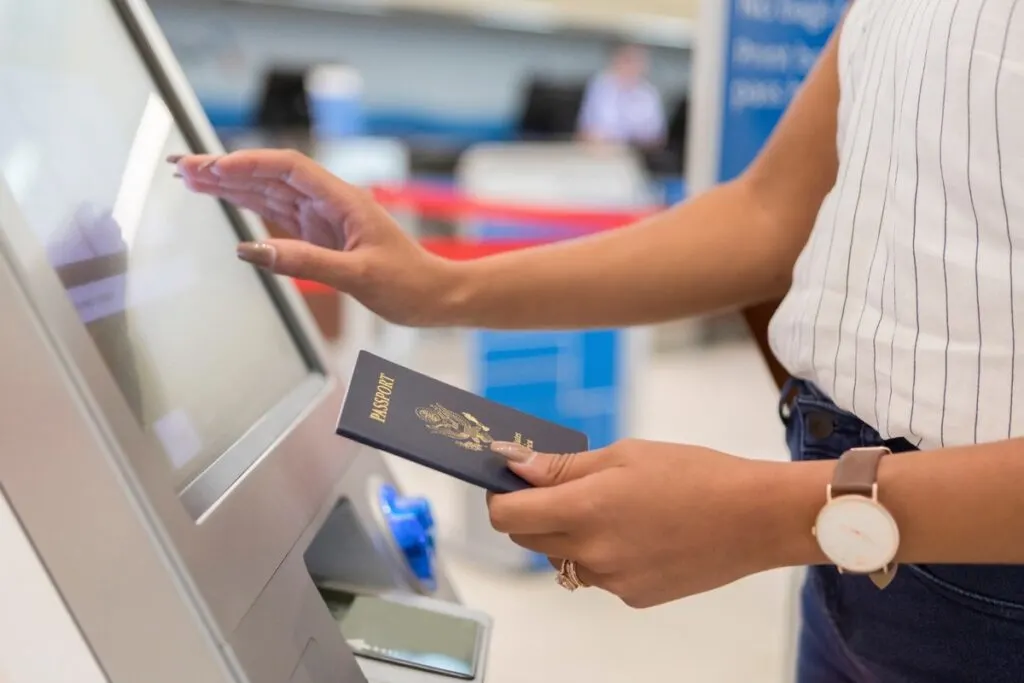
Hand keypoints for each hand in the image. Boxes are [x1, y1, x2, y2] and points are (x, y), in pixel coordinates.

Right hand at [170, 149, 457, 326]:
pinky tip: (225, 197)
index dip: (248, 163)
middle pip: (270, 175)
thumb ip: (305, 262)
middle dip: (226, 168)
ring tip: (190, 178)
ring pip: (270, 192)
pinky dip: (249, 204)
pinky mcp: (321, 235)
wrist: (435, 296)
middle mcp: (330, 202)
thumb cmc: (409, 284)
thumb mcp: (358, 275)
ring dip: (231, 183)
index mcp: (343, 200)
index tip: (212, 166)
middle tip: (181, 167)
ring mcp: (324, 218)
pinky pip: (278, 213)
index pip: (288, 168)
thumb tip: (252, 250)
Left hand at [487, 439, 808, 607]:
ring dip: (567, 535)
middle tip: (561, 485)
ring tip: (611, 508)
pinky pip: (598, 575)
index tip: (509, 479)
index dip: (500, 495)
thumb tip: (514, 464)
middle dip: (533, 512)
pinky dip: (602, 554)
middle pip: (529, 538)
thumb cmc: (695, 474)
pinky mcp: (634, 597)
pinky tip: (637, 532)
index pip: (507, 516)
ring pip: (562, 559)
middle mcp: (592, 554)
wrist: (755, 517)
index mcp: (584, 511)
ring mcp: (613, 581)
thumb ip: (563, 467)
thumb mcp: (624, 455)